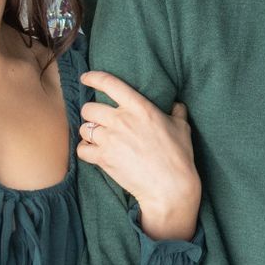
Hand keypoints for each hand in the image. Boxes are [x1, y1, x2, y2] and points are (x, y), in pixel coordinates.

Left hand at [77, 70, 201, 240]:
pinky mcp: (103, 159)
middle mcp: (121, 120)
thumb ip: (177, 112)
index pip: (110, 84)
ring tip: (96, 138)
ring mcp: (110, 139)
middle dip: (91, 113)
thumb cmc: (179, 157)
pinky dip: (85, 150)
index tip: (87, 78)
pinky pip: (82, 150)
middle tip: (98, 120)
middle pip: (89, 108)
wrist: (170, 186)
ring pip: (84, 128)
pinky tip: (93, 152)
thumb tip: (176, 104)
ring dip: (88, 132)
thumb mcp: (182, 128)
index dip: (94, 78)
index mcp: (140, 107)